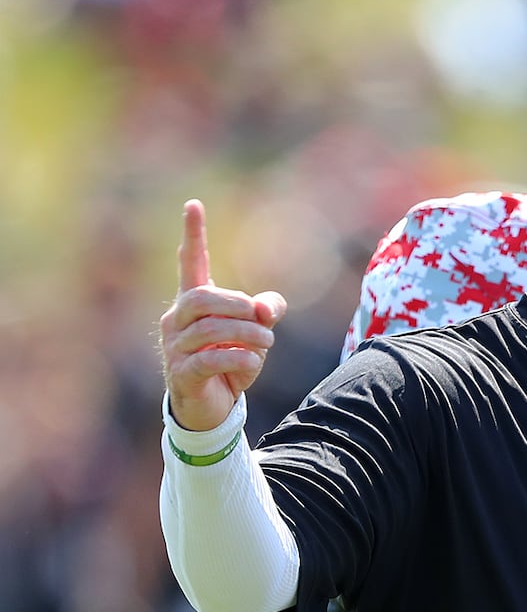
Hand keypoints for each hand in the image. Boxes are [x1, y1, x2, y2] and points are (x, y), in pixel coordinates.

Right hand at [158, 200, 287, 431]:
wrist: (213, 407)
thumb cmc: (232, 361)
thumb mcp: (256, 332)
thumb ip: (267, 311)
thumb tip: (266, 309)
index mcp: (194, 303)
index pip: (191, 264)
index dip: (193, 235)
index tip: (194, 204)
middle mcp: (177, 320)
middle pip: (204, 297)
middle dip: (239, 305)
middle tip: (264, 322)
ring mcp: (174, 348)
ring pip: (211, 329)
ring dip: (248, 335)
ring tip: (266, 344)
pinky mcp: (181, 374)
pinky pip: (211, 359)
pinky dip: (240, 359)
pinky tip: (252, 363)